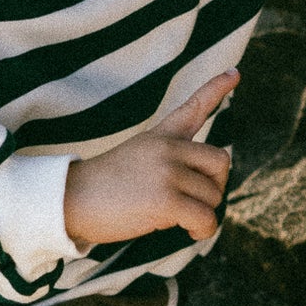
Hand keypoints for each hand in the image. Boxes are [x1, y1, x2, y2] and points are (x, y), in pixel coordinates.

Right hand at [63, 71, 237, 248]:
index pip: (193, 108)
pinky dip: (202, 231)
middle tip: (194, 202)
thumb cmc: (101, 190)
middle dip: (214, 187)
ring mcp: (167, 172)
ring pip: (214, 196)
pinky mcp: (166, 199)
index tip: (235, 72)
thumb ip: (170, 164)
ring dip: (203, 215)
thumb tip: (204, 192)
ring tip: (178, 220)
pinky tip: (187, 232)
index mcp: (159, 137)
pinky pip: (206, 219)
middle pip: (221, 162)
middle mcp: (167, 149)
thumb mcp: (135, 161)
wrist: (70, 201)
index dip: (216, 88)